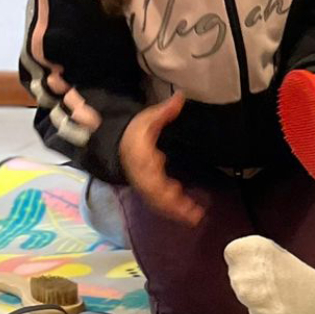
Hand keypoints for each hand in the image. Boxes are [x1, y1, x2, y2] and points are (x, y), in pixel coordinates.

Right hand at [119, 93, 203, 225]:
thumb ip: (165, 112)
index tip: (174, 189)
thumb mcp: (148, 119)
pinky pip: (161, 204)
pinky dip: (174, 210)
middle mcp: (142, 176)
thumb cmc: (135, 132)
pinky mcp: (151, 191)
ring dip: (176, 211)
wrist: (119, 146)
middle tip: (192, 212)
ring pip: (159, 202)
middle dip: (172, 204)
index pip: (148, 172)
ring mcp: (145, 186)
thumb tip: (180, 97)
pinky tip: (191, 213)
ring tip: (195, 217)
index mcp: (140, 158)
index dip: (159, 183)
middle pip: (155, 193)